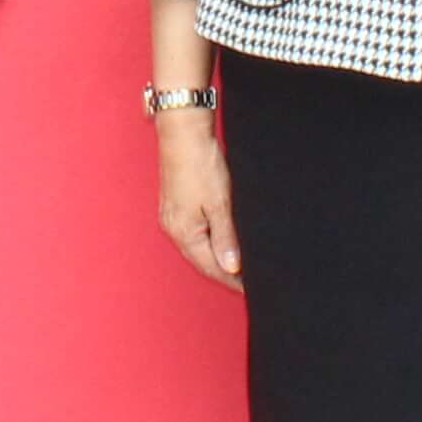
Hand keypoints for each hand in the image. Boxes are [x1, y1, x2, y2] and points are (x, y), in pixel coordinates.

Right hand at [154, 109, 242, 290]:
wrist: (183, 133)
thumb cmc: (200, 165)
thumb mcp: (219, 204)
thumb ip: (225, 238)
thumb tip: (231, 267)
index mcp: (184, 232)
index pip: (211, 267)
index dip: (231, 279)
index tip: (249, 288)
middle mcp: (173, 228)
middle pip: (201, 260)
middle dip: (223, 272)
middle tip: (247, 280)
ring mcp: (171, 216)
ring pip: (197, 247)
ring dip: (215, 256)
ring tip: (238, 263)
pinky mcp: (174, 204)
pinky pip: (192, 233)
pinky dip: (207, 241)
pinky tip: (220, 238)